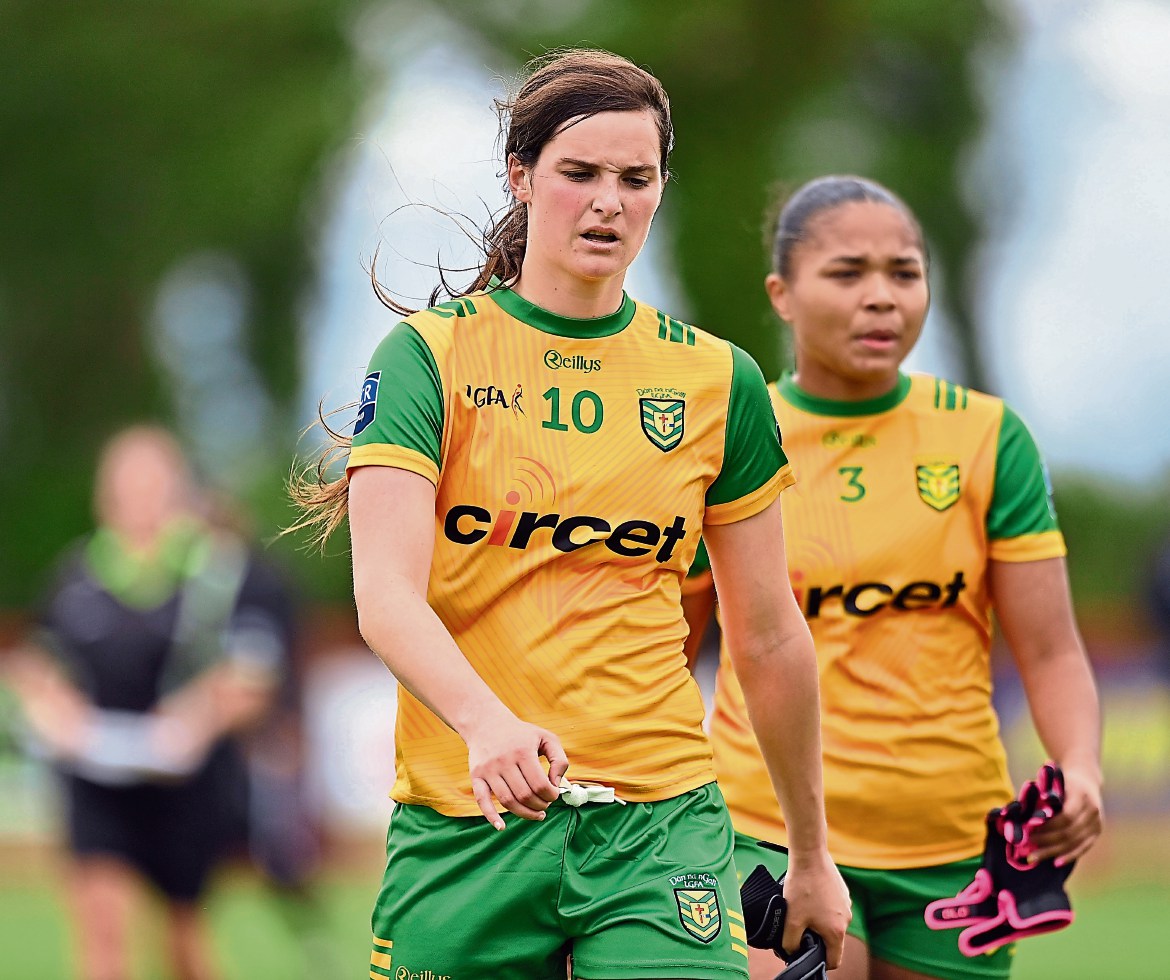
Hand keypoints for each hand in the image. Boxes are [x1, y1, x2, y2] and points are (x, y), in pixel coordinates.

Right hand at [464, 712, 568, 829]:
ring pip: (507, 801)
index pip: (540, 785)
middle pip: (524, 796)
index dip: (551, 796)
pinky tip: (502, 827)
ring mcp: (488, 769)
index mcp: (523, 752)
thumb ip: (560, 760)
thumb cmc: (521, 734)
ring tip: (535, 814)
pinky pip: (482, 801)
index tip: (553, 795)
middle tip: (545, 805)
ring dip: (524, 814)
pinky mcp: (476, 776)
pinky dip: (491, 817)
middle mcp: (504, 761)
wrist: (486, 723)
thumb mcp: (546, 738)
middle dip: (539, 806)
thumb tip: (556, 784)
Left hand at [780, 850, 850, 968]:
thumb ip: (790, 943)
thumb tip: (792, 951)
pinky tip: (809, 895)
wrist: (810, 856)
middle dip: (816, 939)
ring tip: (802, 908)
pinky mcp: (843, 892)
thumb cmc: (801, 888)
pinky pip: (833, 908)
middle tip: (799, 927)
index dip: (819, 962)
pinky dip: (822, 907)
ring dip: (819, 921)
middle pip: (833, 941)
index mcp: (837, 931)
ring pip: (832, 923)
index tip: (806, 953)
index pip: (834, 960)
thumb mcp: (791, 920)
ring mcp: (847, 904)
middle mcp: (847, 919)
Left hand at [1027, 764, 1102, 864]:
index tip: (1029, 832)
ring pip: (1075, 843)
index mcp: (1081, 795)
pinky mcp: (1097, 832)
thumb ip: (1041, 797)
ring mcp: (1097, 822)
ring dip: (1053, 852)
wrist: (1085, 778)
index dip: (1047, 828)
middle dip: (1046, 843)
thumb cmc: (1060, 779)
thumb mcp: (1052, 781)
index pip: (1065, 817)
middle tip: (1026, 849)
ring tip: (1034, 858)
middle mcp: (1093, 810)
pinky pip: (1083, 847)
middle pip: (1069, 833)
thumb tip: (1021, 815)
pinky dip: (1069, 856)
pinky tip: (1055, 862)